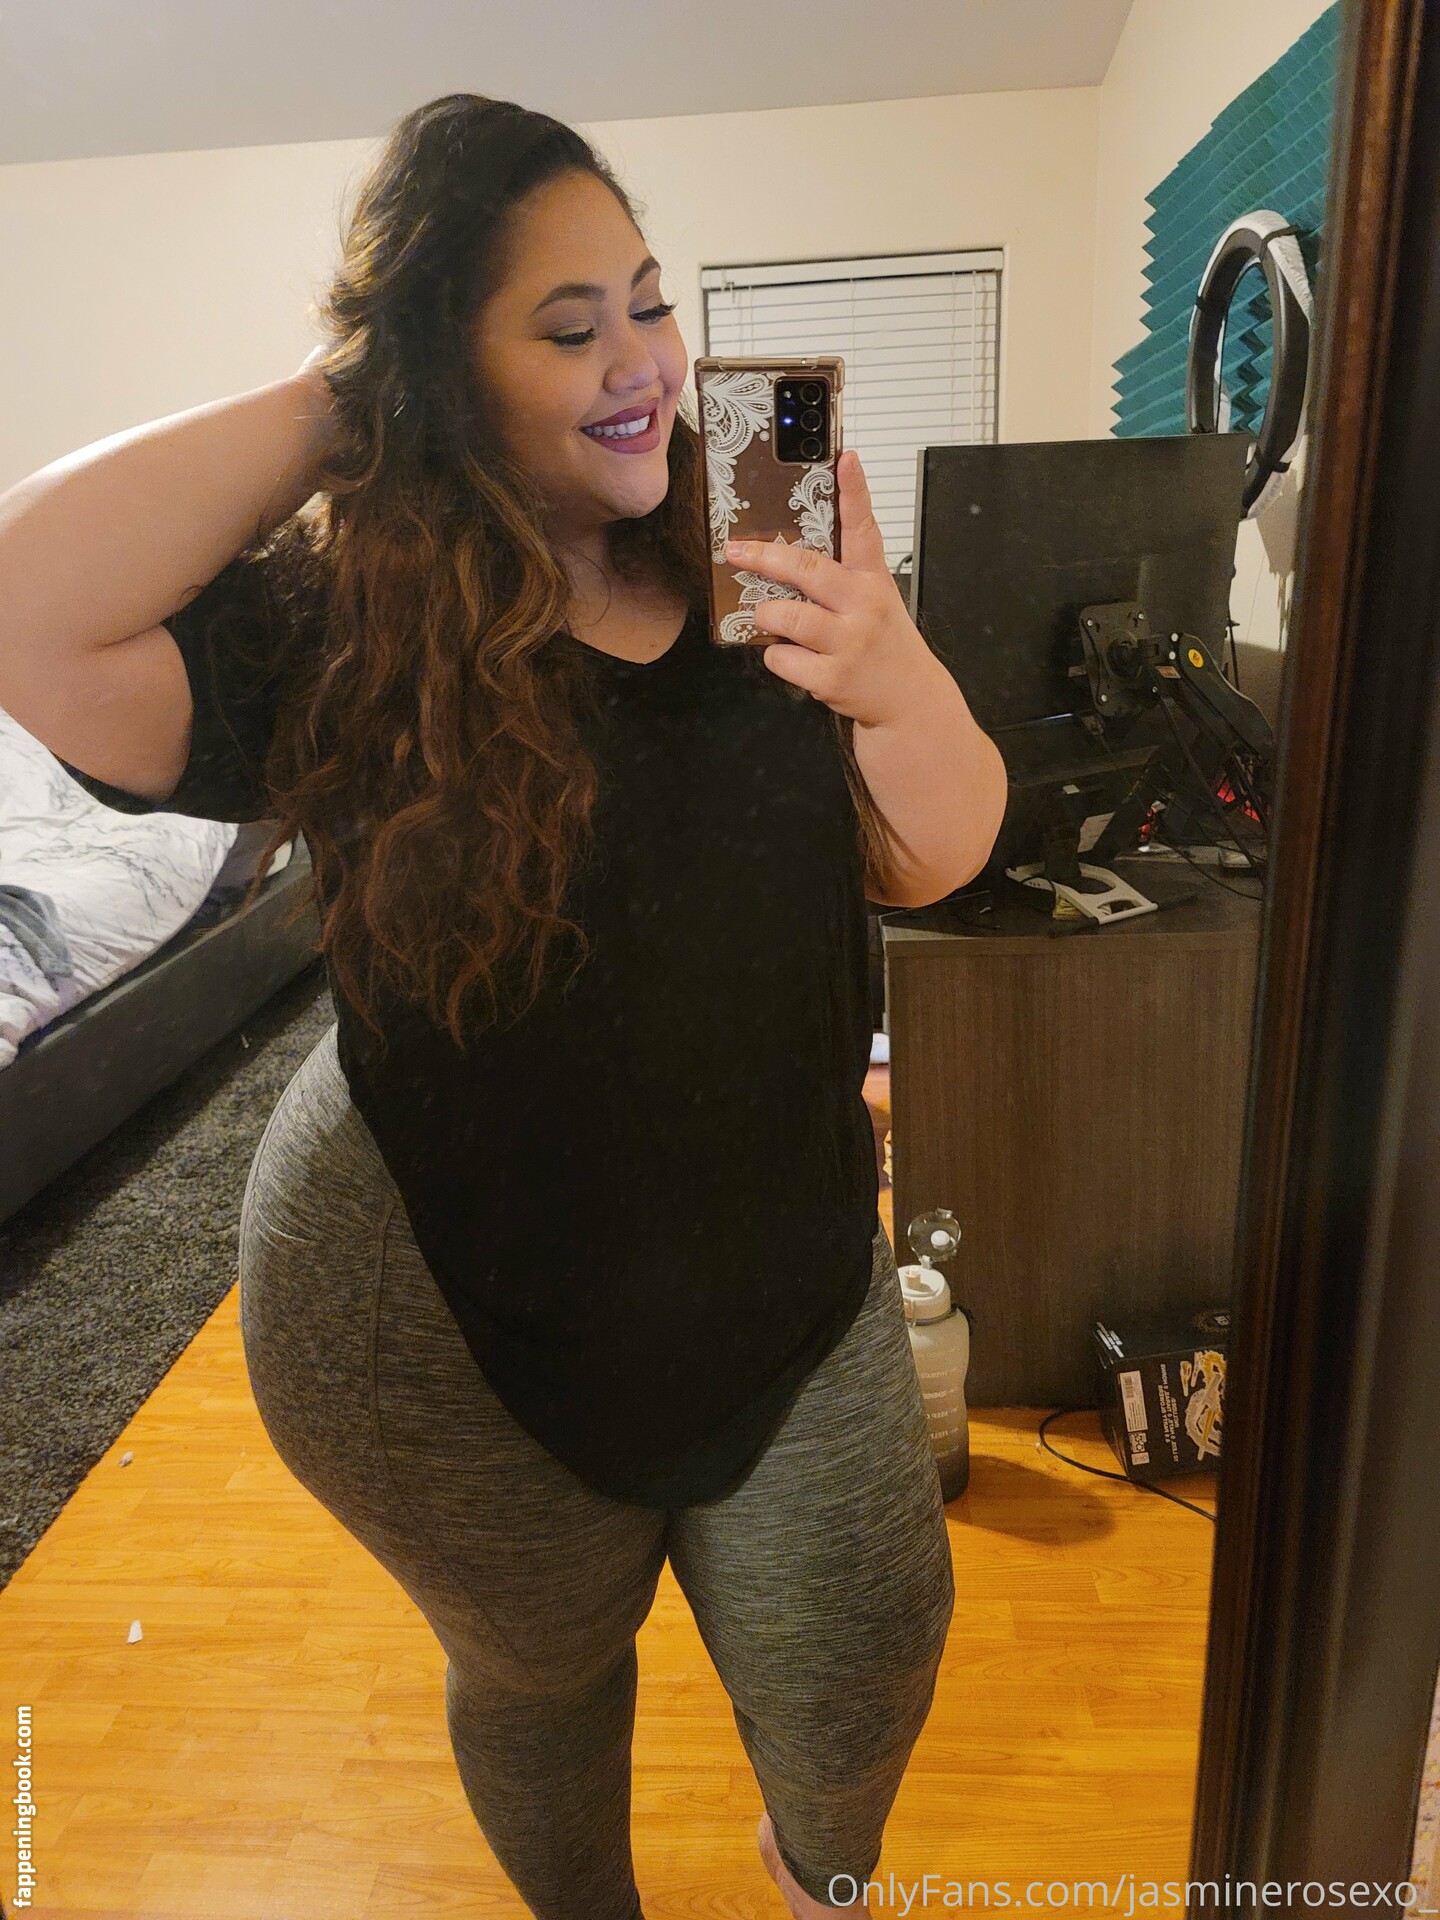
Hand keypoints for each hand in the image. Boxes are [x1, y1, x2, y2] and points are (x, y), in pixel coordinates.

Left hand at [723, 449, 947, 729]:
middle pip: (806, 569)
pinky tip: (795, 659)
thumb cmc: (882, 643)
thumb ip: (842, 578)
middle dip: (764, 557)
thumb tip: (783, 560)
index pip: (864, 528)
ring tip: (766, 617)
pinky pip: (780, 657)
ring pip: (783, 616)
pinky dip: (777, 657)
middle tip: (736, 551)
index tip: (845, 458)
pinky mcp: (831, 677)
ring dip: (764, 615)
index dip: (854, 491)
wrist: (909, 701)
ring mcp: (848, 643)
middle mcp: (863, 607)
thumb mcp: (876, 601)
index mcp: (873, 580)